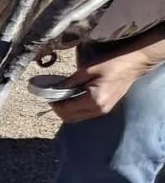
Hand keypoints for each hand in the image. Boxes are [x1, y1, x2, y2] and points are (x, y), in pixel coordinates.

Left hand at [47, 39, 163, 121]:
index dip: (53, 103)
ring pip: (75, 118)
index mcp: (93, 100)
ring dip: (66, 110)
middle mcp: (98, 110)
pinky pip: (84, 114)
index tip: (47, 95)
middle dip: (58, 109)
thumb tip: (52, 89)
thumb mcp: (87, 70)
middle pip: (69, 118)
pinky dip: (75, 109)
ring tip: (62, 97)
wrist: (135, 64)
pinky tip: (73, 98)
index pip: (65, 109)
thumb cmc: (113, 63)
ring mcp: (102, 111)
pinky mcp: (105, 109)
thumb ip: (69, 82)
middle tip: (53, 97)